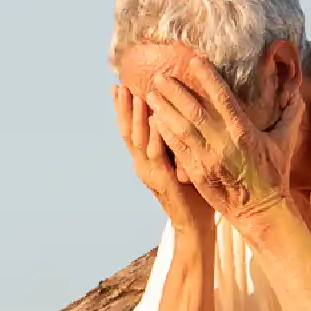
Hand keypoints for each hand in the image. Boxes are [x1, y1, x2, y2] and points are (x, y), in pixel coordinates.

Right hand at [112, 83, 209, 231]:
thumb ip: (173, 141)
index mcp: (144, 161)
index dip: (121, 110)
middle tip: (119, 85)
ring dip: (135, 116)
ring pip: (138, 140)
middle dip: (123, 108)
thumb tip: (175, 116)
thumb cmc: (192, 192)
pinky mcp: (163, 180)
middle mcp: (142, 166)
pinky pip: (157, 153)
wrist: (194, 225)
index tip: (117, 87)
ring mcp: (150, 173)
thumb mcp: (179, 161)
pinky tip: (154, 117)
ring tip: (133, 94)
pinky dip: (154, 134)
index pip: (128, 131)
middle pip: (127, 132)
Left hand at [143, 56, 304, 234]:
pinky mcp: (197, 174)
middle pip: (194, 111)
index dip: (207, 78)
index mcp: (244, 133)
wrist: (261, 212)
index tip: (193, 61)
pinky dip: (164, 134)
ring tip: (150, 94)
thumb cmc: (273, 175)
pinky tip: (154, 121)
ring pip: (181, 129)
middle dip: (174, 92)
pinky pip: (177, 150)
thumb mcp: (284, 142)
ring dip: (164, 110)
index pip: (223, 98)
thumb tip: (296, 90)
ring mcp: (207, 161)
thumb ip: (289, 114)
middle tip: (159, 76)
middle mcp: (223, 144)